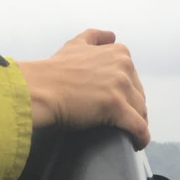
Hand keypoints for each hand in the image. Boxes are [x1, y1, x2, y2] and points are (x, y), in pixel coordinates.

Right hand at [19, 29, 148, 148]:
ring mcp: (121, 86)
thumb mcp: (76, 45)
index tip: (119, 103)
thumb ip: (94, 38)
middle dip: (132, 109)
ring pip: (141, 112)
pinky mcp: (116, 106)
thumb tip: (111, 35)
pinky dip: (141, 138)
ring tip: (126, 134)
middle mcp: (123, 66)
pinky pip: (139, 127)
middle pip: (139, 95)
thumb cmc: (54, 71)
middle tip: (120, 121)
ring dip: (136, 124)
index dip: (128, 93)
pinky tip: (136, 144)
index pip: (134, 78)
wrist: (38, 89)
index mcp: (119, 53)